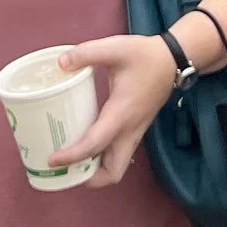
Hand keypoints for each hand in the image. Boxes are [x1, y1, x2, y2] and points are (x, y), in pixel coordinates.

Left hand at [50, 34, 179, 185]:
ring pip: (117, 167)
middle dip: (89, 178)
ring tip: (72, 160)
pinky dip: (102, 158)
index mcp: (121, 113)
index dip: (73, 155)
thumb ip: (86, 53)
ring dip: (96, 171)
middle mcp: (129, 130)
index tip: (53, 160)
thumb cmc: (145, 55)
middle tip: (66, 168)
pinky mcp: (136, 130)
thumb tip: (60, 64)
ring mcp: (135, 133)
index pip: (95, 144)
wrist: (172, 59)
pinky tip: (86, 143)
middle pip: (113, 172)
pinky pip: (119, 154)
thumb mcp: (115, 48)